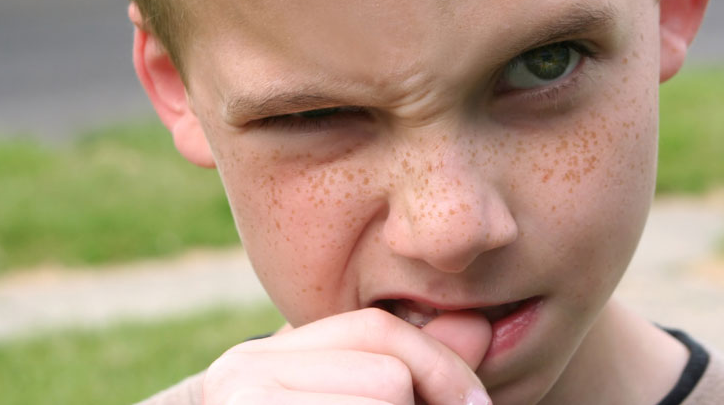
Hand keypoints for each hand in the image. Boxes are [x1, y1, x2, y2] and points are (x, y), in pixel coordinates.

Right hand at [202, 308, 492, 403]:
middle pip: (387, 375)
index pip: (379, 329)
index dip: (443, 366)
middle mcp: (243, 370)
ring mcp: (243, 401)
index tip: (476, 404)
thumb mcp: (353, 404)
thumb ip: (411, 370)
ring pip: (385, 396)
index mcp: (268, 354)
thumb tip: (479, 327)